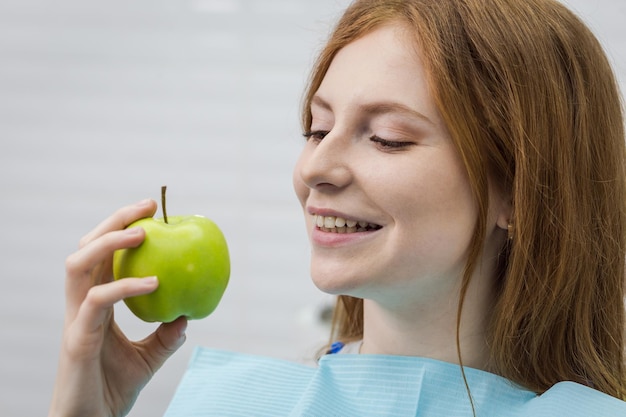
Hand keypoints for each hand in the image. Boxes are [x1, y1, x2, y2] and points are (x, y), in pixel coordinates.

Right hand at [48, 199, 187, 416]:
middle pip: (85, 249)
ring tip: (143, 233)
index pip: (101, 256)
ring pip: (78, 265)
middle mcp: (79, 306)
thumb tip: (188, 313)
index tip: (151, 212)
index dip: (121, 229)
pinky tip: (155, 284)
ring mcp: (74, 320)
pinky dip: (125, 286)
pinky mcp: (76, 339)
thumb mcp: (149, 357)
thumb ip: (165, 334)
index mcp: (93, 306)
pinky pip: (97, 302)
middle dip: (113, 221)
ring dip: (110, 242)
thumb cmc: (113, 390)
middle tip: (148, 207)